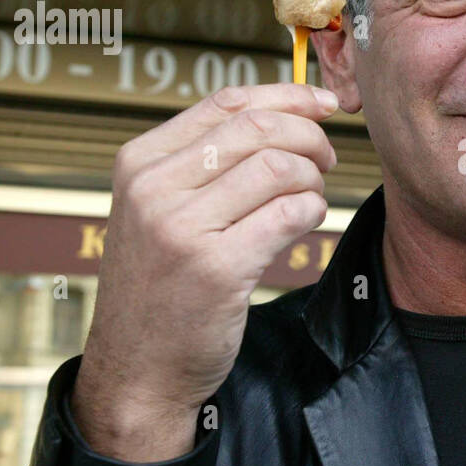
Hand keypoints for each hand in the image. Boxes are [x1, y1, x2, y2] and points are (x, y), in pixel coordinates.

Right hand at [73, 83, 339, 458]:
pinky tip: (305, 224)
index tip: (324, 105)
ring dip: (312, 180)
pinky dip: (311, 212)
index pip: (227, 102)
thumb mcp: (160, 212)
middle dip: (310, 137)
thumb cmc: (161, 288)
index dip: (287, 96)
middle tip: (326, 161)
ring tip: (309, 201)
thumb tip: (283, 113)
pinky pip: (289, 213)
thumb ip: (206, 164)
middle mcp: (154, 188)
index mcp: (139, 162)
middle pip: (259, 128)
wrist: (138, 369)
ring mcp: (181, 228)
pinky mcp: (216, 268)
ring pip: (279, 167)